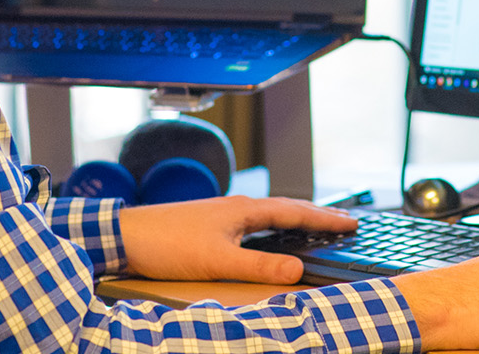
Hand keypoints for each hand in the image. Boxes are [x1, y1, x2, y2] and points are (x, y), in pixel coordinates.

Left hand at [116, 196, 357, 283]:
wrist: (126, 235)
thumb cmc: (168, 244)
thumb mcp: (218, 261)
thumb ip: (259, 267)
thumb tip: (298, 271)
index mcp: (244, 210)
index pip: (295, 211)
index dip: (325, 219)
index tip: (352, 223)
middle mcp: (237, 206)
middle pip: (286, 207)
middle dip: (317, 215)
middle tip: (345, 222)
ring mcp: (223, 213)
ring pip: (270, 214)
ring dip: (295, 219)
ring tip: (316, 226)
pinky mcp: (210, 224)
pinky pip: (254, 222)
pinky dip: (273, 227)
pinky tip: (269, 237)